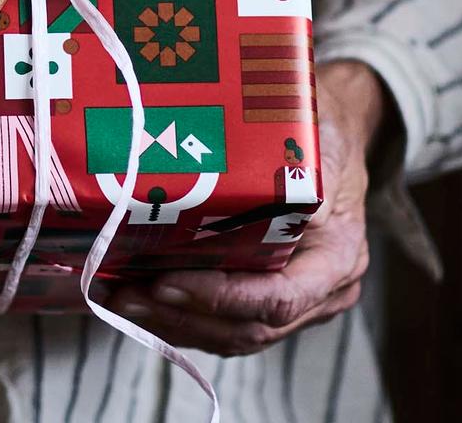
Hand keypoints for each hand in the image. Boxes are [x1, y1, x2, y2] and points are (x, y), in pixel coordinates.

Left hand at [109, 60, 387, 355]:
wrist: (339, 134)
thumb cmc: (322, 129)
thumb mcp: (308, 132)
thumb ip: (273, 154)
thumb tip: (209, 157)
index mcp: (338, 255)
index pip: (278, 299)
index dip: (219, 298)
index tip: (166, 283)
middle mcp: (324, 289)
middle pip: (248, 327)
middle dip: (182, 318)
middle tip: (127, 297)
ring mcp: (302, 299)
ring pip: (234, 333)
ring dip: (175, 323)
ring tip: (122, 301)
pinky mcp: (275, 293)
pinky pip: (230, 321)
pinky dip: (186, 315)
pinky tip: (144, 298)